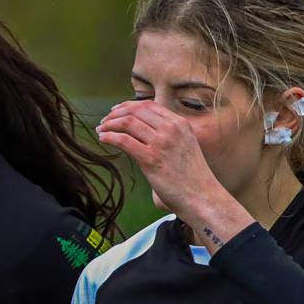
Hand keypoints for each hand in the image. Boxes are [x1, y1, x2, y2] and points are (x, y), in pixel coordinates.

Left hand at [96, 101, 245, 245]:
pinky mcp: (151, 158)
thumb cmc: (193, 178)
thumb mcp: (186, 147)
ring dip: (109, 125)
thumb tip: (144, 135)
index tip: (116, 112)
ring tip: (101, 131)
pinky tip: (104, 140)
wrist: (202, 197)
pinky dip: (110, 137)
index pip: (148, 105)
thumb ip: (168, 137)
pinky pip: (123, 140)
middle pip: (135, 111)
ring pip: (127, 122)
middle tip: (104, 122)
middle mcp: (171, 129)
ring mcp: (162, 143)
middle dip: (115, 114)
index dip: (128, 105)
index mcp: (180, 124)